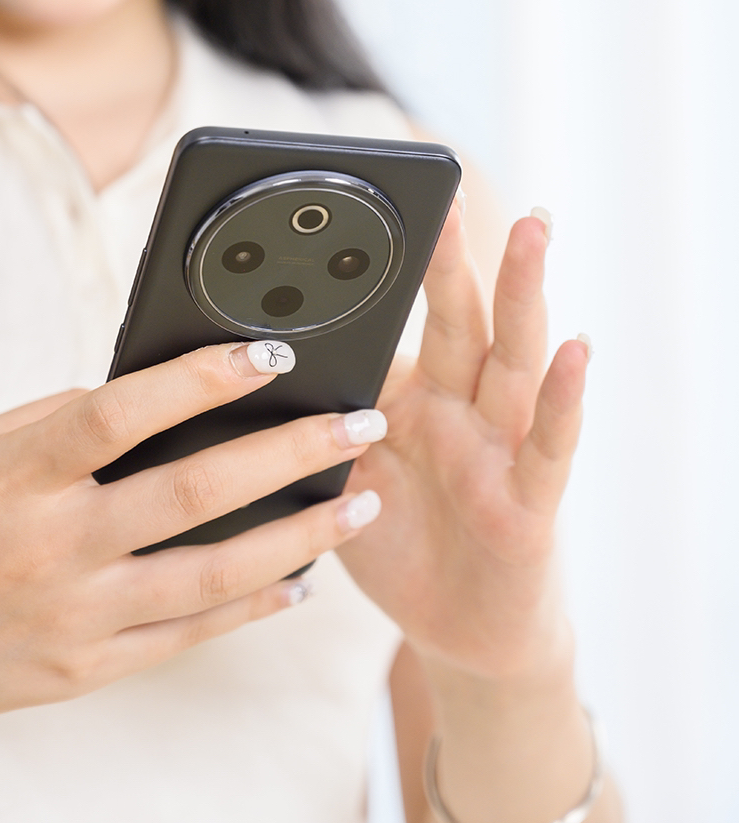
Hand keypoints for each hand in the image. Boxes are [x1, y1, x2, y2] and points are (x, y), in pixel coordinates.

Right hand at [0, 343, 380, 800]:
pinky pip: (187, 636)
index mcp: (15, 475)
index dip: (200, 378)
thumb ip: (62, 424)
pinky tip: (299, 579)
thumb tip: (155, 393)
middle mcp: (50, 547)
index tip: (269, 350)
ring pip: (211, 574)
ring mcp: (73, 617)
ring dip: (298, 536)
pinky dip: (250, 606)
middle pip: (193, 493)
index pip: (121, 414)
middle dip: (289, 453)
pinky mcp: (84, 670)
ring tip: (358, 503)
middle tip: (358, 423)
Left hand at [340, 205, 586, 679]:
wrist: (457, 631)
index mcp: (409, 396)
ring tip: (531, 231)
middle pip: (460, 319)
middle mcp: (460, 408)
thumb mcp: (340, 483)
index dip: (392, 266)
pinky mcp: (530, 501)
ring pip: (512, 359)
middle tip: (449, 191)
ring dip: (523, 294)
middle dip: (454, 256)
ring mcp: (499, 448)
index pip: (400, 318)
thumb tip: (248, 382)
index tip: (373, 204)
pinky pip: (548, 444)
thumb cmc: (398, 542)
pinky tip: (575, 350)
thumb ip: (313, 433)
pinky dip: (563, 398)